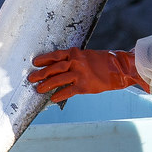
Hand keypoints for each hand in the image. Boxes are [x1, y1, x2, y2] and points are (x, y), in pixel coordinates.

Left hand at [28, 49, 148, 100]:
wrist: (120, 69)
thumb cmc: (103, 62)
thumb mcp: (87, 56)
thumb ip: (74, 60)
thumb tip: (60, 65)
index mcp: (76, 53)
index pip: (56, 55)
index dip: (44, 59)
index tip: (35, 63)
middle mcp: (76, 62)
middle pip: (54, 68)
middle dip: (41, 73)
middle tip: (31, 78)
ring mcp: (80, 74)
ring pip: (58, 80)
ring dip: (47, 85)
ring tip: (38, 89)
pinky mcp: (85, 86)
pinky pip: (69, 91)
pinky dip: (60, 95)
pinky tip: (53, 98)